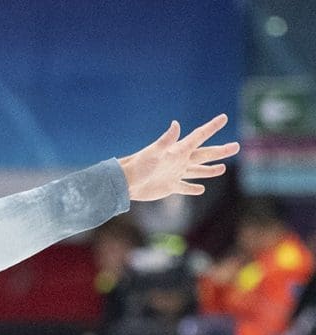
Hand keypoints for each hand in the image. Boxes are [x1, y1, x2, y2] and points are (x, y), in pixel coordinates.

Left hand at [119, 115, 238, 200]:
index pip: (199, 136)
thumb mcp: (153, 151)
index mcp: (178, 150)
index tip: (224, 117)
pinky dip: (193, 188)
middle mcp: (179, 161)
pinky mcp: (169, 187)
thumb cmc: (138, 165)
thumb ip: (166, 140)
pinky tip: (200, 189)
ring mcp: (175, 174)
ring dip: (210, 170)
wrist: (125, 183)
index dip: (211, 127)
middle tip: (236, 146)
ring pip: (197, 171)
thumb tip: (175, 124)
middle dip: (220, 151)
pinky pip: (184, 187)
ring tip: (222, 169)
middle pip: (204, 155)